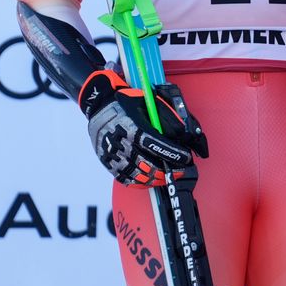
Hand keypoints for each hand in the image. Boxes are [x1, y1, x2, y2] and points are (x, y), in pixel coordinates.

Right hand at [78, 69, 207, 186]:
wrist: (99, 108)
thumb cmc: (127, 104)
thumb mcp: (148, 104)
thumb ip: (165, 118)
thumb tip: (182, 134)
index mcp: (133, 128)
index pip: (158, 145)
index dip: (174, 154)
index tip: (186, 157)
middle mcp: (123, 144)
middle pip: (150, 164)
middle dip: (169, 170)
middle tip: (182, 170)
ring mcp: (114, 156)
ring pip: (139, 175)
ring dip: (157, 178)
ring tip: (168, 175)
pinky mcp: (109, 164)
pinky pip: (127, 179)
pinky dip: (141, 182)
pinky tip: (151, 179)